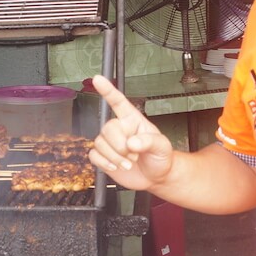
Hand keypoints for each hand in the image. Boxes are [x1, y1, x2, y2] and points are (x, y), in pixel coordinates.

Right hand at [89, 74, 174, 190]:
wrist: (155, 177)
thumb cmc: (160, 157)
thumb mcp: (162, 147)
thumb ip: (149, 142)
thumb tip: (131, 143)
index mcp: (133, 120)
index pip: (118, 102)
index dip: (108, 90)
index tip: (98, 79)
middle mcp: (119, 128)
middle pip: (108, 128)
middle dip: (120, 146)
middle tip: (134, 155)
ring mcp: (110, 142)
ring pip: (99, 143)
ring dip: (114, 157)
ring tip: (129, 163)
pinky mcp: (103, 156)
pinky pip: (93, 155)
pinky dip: (104, 163)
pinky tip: (116, 167)